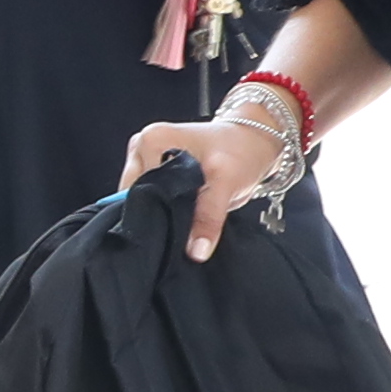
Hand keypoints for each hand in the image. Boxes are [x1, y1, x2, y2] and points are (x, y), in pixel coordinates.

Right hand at [118, 105, 303, 256]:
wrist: (255, 143)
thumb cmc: (240, 150)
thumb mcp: (225, 182)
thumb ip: (208, 217)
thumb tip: (195, 250)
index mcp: (151, 141)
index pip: (135, 188)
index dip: (148, 214)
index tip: (164, 236)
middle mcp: (143, 147)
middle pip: (136, 195)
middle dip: (155, 216)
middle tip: (178, 233)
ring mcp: (149, 161)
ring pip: (145, 201)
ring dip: (161, 216)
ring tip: (182, 226)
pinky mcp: (158, 173)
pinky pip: (155, 200)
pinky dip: (166, 213)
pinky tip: (181, 220)